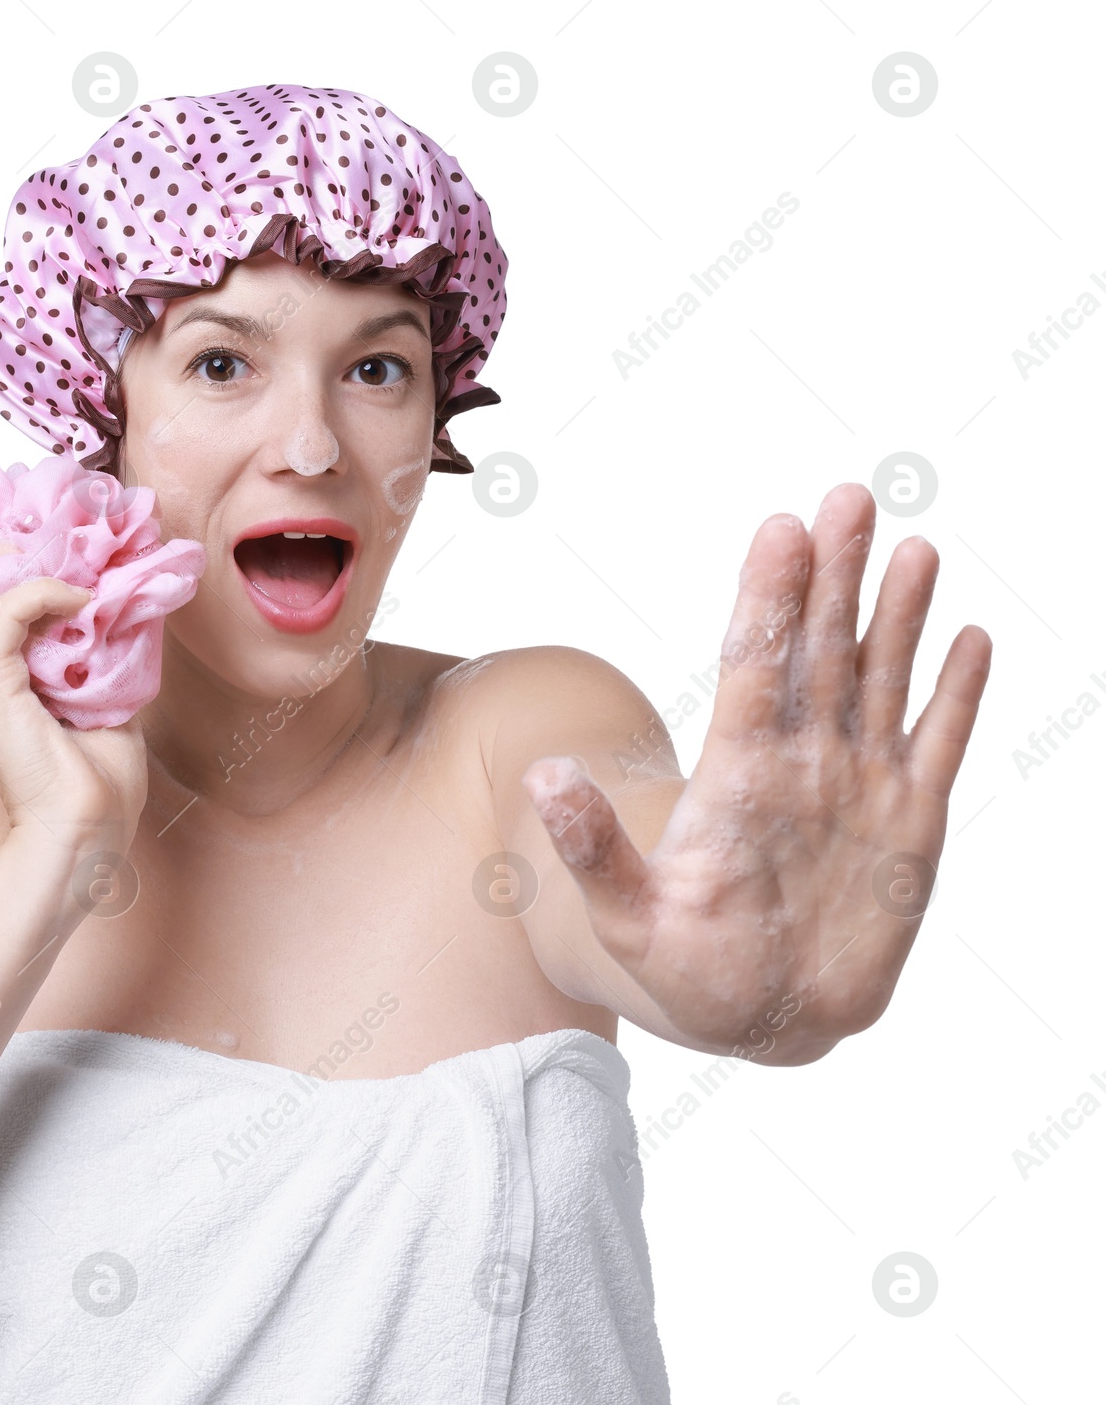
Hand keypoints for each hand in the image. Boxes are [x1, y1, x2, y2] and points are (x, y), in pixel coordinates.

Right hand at [0, 524, 147, 856]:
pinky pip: (6, 614)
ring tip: (52, 563)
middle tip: (26, 538)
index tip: (21, 538)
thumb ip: (93, 646)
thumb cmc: (93, 779)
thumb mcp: (92, 694)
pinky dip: (44, 591)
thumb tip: (126, 596)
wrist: (87, 832)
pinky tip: (83, 601)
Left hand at [522, 483, 993, 1062]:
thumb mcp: (626, 912)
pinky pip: (937, 747)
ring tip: (911, 546)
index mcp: (737, 776)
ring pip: (880, 681)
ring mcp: (857, 786)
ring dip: (896, 616)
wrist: (756, 1016)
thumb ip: (592, 847)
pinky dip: (956, 698)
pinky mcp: (909, 824)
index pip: (754, 666)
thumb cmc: (684, 965)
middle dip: (834, 576)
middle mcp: (800, 763)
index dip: (768, 599)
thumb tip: (541, 775)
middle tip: (846, 496)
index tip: (779, 530)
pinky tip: (969, 639)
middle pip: (819, 652)